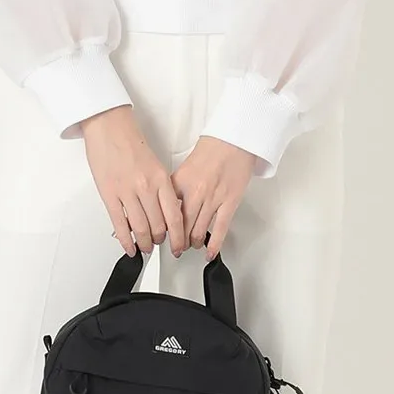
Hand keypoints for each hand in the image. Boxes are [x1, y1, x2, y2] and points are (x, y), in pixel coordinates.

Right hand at [78, 105, 185, 255]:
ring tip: (145, 248)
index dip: (178, 236)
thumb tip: (165, 211)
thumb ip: (161, 188)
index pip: (175, 216)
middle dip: (161, 241)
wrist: (109, 126)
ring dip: (145, 243)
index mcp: (161, 179)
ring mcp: (127, 192)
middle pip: (159, 226)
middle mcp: (146, 187)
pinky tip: (129, 247)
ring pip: (140, 228)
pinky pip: (119, 224)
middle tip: (161, 245)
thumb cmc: (130, 142)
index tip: (178, 245)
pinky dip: (125, 240)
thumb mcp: (155, 165)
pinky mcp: (109, 195)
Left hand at [170, 133, 257, 260]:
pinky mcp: (229, 203)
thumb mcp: (184, 168)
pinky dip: (213, 244)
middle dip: (176, 241)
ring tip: (190, 246)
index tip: (159, 236)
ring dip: (192, 243)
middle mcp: (194, 193)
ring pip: (197, 230)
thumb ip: (176, 188)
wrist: (233, 141)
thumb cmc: (212, 150)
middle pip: (180, 226)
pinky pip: (219, 229)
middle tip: (174, 248)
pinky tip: (209, 253)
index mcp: (180, 183)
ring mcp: (213, 199)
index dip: (162, 228)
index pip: (166, 212)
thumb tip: (167, 206)